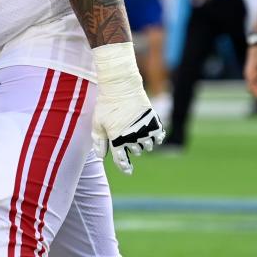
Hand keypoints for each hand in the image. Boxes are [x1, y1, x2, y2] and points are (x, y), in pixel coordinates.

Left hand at [92, 42, 165, 174]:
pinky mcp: (154, 122)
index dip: (124, 167)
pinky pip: (158, 137)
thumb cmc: (106, 104)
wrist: (121, 86)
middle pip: (135, 151)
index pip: (121, 160)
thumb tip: (100, 156)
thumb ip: (99, 141)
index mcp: (117, 139)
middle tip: (125, 134)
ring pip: (147, 146)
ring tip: (135, 132)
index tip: (127, 171)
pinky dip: (155, 137)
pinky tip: (149, 132)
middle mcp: (132, 138)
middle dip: (130, 147)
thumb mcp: (98, 122)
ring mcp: (145, 130)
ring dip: (142, 143)